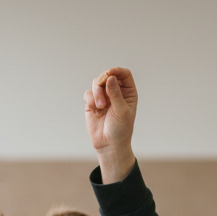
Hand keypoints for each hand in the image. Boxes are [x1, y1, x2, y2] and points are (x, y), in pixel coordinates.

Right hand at [83, 67, 137, 182]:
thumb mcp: (121, 110)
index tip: (110, 73)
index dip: (117, 71)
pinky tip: (95, 108)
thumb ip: (115, 93)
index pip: (124, 74)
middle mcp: (116, 92)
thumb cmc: (120, 129)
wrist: (109, 144)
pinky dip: (90, 98)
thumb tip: (110, 77)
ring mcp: (103, 97)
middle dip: (103, 81)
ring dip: (97, 92)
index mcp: (128, 92)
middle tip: (102, 89)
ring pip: (96, 83)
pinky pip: (88, 93)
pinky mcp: (92, 103)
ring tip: (100, 106)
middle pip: (107, 75)